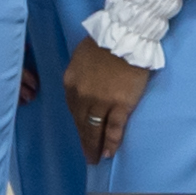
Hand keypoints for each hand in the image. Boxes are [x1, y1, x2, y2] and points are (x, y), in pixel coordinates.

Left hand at [61, 40, 151, 170]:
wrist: (125, 36)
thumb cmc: (104, 41)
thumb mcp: (81, 57)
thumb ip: (80, 75)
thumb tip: (84, 86)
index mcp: (71, 83)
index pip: (73, 108)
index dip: (78, 122)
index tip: (81, 132)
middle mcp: (82, 96)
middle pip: (82, 122)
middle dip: (83, 140)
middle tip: (86, 154)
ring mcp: (101, 102)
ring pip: (95, 129)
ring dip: (94, 145)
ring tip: (95, 158)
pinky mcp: (120, 105)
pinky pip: (114, 128)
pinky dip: (110, 142)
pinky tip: (108, 153)